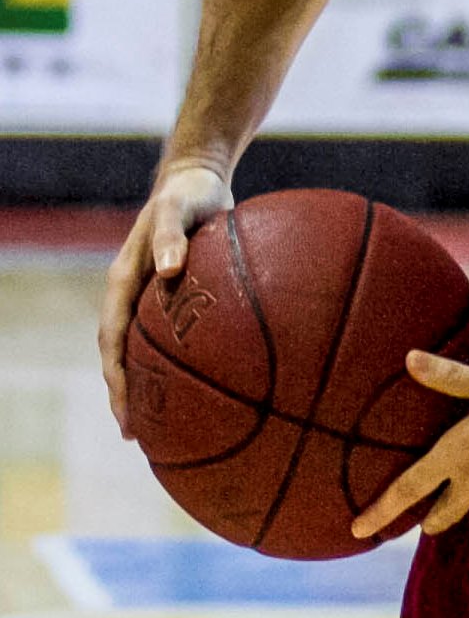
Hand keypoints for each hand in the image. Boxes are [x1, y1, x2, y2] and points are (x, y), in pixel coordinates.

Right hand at [101, 157, 233, 428]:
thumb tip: (170, 269)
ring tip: (164, 424)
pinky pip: (171, 339)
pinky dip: (179, 364)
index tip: (127, 415)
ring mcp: (150, 299)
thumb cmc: (189, 194)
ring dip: (149, 385)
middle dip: (127, 396)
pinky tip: (206, 387)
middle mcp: (132, 296)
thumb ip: (173, 235)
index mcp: (124, 282)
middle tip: (139, 436)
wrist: (197, 180)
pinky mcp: (173, 298)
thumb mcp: (179, 209)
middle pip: (122, 356)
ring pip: (144, 351)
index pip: (112, 342)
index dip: (117, 381)